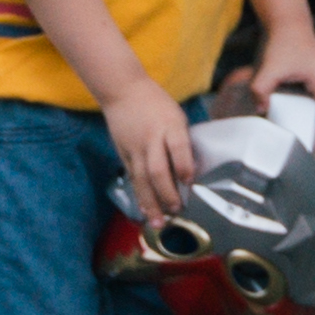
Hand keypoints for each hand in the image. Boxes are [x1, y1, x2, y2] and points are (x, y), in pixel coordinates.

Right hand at [107, 87, 200, 230]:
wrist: (122, 91)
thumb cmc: (156, 104)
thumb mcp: (176, 116)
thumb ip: (182, 141)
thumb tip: (191, 172)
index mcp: (170, 125)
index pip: (178, 147)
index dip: (184, 166)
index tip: (190, 183)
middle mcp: (151, 138)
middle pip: (158, 169)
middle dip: (167, 193)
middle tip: (177, 210)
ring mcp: (135, 147)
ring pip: (142, 179)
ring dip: (151, 203)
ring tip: (158, 223)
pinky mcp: (124, 152)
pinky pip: (133, 177)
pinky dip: (140, 195)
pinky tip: (145, 210)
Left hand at [241, 23, 314, 121]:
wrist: (289, 24)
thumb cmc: (280, 46)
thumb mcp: (267, 69)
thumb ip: (260, 91)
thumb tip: (262, 110)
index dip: (312, 117)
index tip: (295, 112)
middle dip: (310, 111)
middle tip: (290, 106)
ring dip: (313, 102)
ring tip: (294, 96)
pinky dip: (314, 94)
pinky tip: (299, 89)